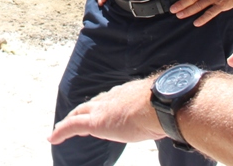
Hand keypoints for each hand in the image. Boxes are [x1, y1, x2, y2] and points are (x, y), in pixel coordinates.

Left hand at [49, 77, 164, 145]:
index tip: (103, 107)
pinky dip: (60, 131)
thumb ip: (167, 114)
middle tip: (79, 116)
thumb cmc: (168, 108)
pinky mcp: (94, 123)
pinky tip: (51, 138)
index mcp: (129, 94)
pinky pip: (71, 126)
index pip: (112, 98)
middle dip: (85, 110)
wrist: (160, 105)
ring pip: (80, 113)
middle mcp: (113, 97)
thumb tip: (182, 120)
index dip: (105, 104)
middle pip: (94, 104)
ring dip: (71, 120)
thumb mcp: (166, 110)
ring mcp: (102, 109)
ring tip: (62, 128)